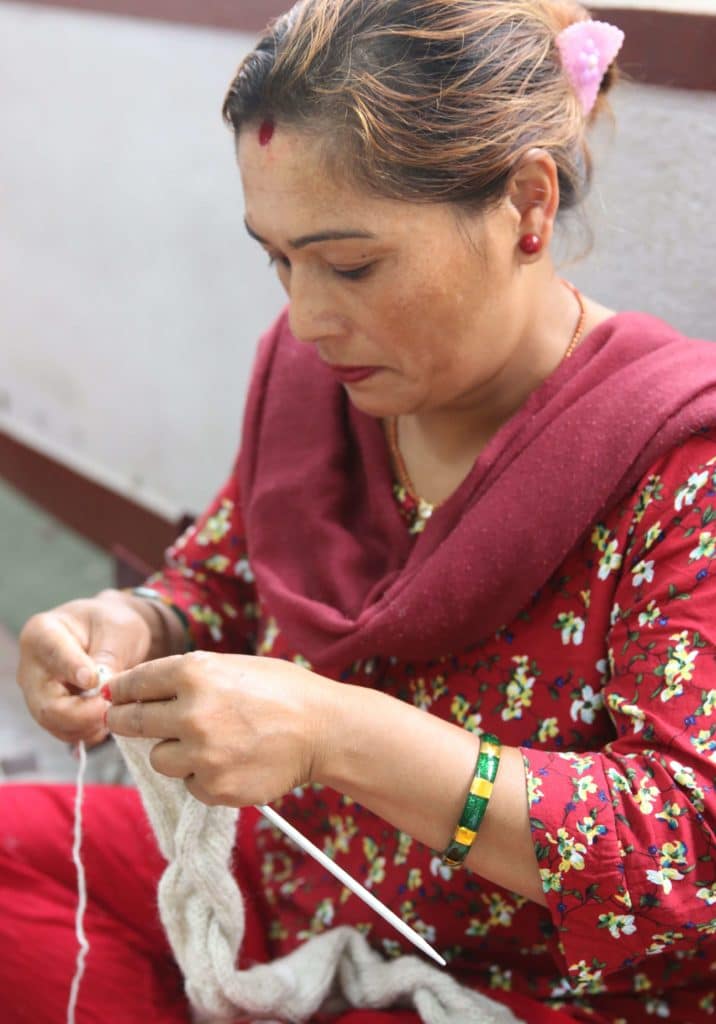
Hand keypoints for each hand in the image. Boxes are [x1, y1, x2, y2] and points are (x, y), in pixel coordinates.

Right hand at [16, 590, 155, 746]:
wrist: (110, 634)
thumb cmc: (111, 624)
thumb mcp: (118, 630)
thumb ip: (108, 657)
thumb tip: (101, 690)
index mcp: (42, 632)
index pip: (53, 656)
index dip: (73, 671)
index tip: (94, 680)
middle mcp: (31, 666)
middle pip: (47, 703)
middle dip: (82, 713)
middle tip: (111, 709)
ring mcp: (37, 692)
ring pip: (54, 722)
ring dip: (87, 725)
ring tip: (113, 712)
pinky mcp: (49, 711)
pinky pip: (63, 730)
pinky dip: (86, 731)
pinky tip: (106, 720)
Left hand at [105, 651, 333, 806]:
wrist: (323, 730)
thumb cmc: (282, 692)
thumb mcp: (232, 666)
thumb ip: (186, 676)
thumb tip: (136, 688)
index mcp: (195, 673)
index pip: (135, 682)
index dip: (122, 690)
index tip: (115, 696)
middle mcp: (191, 712)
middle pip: (131, 722)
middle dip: (128, 721)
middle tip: (130, 722)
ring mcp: (201, 754)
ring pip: (159, 758)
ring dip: (174, 752)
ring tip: (210, 743)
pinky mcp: (214, 787)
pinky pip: (189, 783)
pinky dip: (203, 776)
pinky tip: (231, 761)